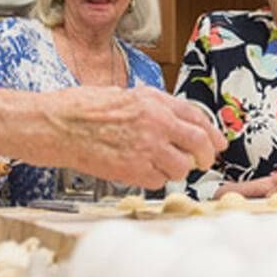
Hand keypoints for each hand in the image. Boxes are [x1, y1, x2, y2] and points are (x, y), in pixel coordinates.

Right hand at [44, 86, 226, 188]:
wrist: (58, 125)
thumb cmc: (84, 109)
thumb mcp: (127, 96)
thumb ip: (155, 108)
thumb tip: (179, 124)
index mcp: (154, 101)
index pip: (197, 117)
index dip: (212, 133)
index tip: (218, 143)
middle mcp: (156, 122)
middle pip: (198, 144)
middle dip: (205, 156)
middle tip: (203, 162)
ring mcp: (146, 147)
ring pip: (180, 168)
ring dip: (174, 169)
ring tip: (156, 163)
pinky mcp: (133, 170)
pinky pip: (158, 181)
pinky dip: (153, 179)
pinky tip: (138, 169)